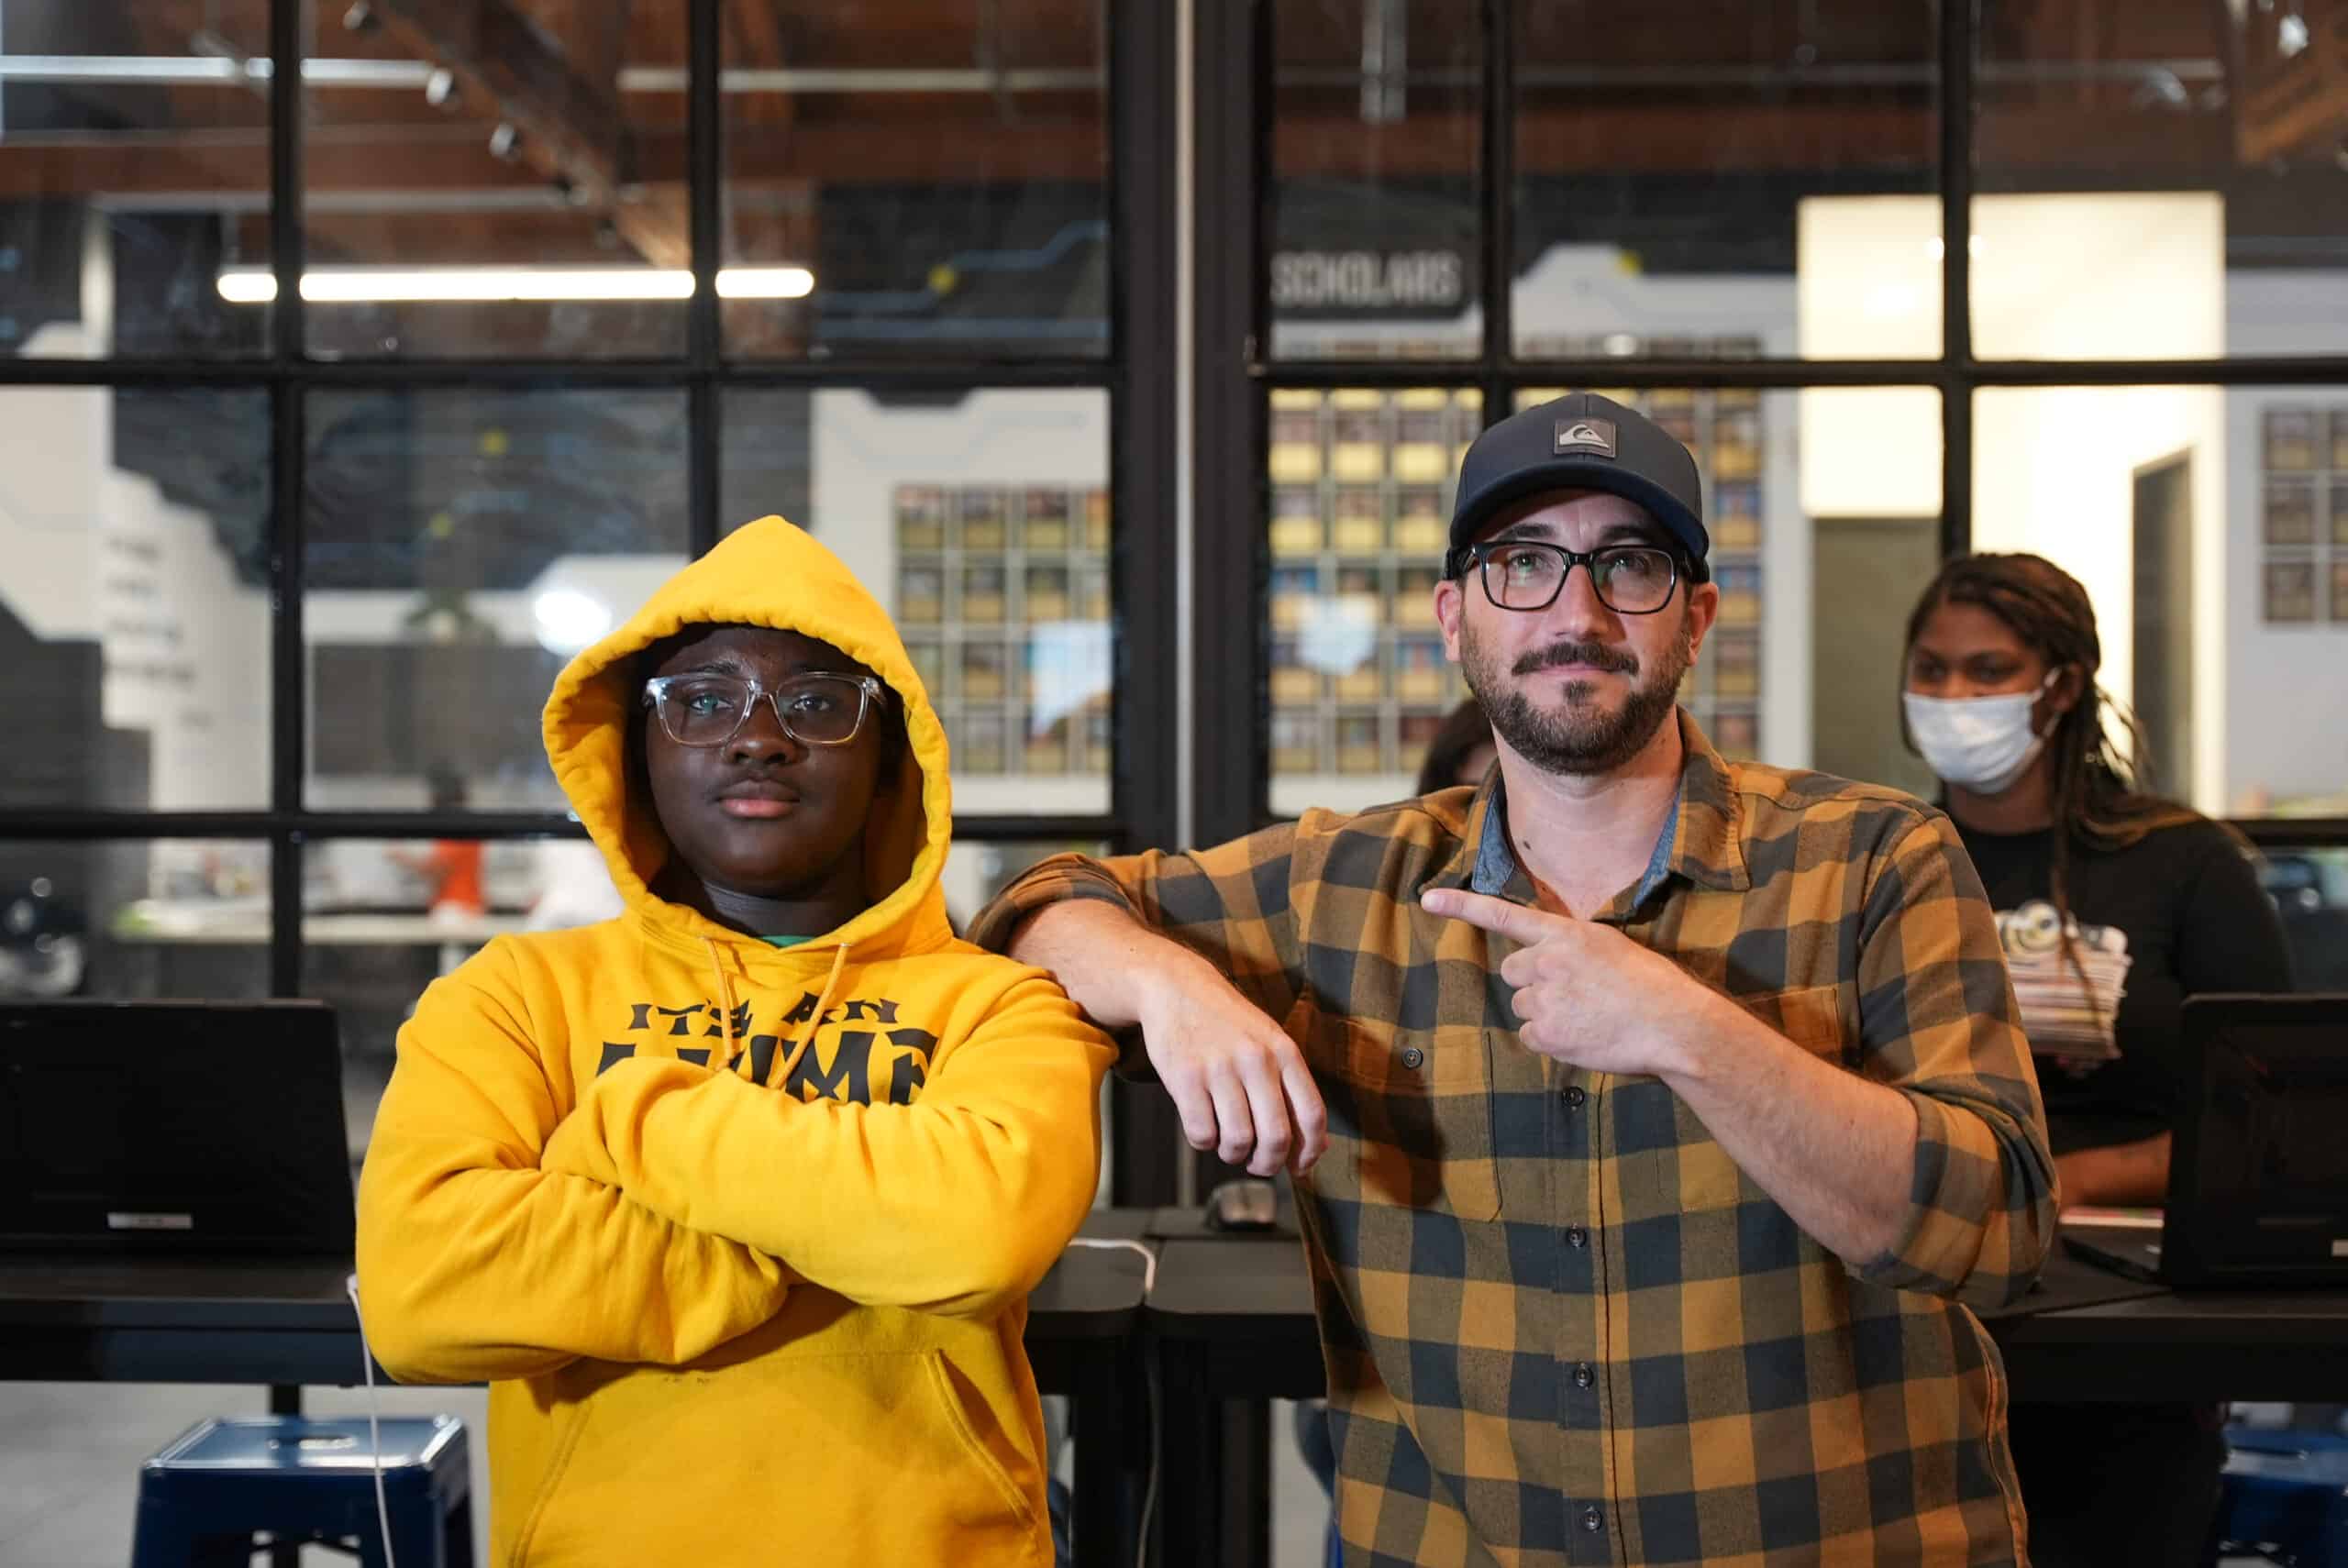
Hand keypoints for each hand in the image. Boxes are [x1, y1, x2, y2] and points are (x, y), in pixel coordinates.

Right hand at [1134, 952, 1328, 1176]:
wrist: (1176, 988)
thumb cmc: (1228, 1024)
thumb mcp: (1270, 1043)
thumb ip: (1292, 1089)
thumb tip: (1315, 1147)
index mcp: (1285, 1051)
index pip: (1312, 1114)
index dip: (1309, 1151)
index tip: (1299, 1167)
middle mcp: (1256, 1059)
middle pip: (1276, 1136)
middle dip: (1268, 1164)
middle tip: (1258, 1164)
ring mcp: (1219, 1068)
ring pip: (1237, 1141)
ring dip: (1233, 1154)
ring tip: (1228, 1145)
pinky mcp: (1185, 1077)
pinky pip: (1201, 1134)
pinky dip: (1205, 1142)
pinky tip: (1205, 1127)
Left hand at [1418, 888, 1722, 1078]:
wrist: (1673, 1025)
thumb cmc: (1652, 986)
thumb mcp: (1611, 947)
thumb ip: (1572, 948)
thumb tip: (1551, 962)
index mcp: (1565, 933)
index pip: (1503, 914)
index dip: (1462, 906)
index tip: (1427, 900)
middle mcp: (1547, 961)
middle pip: (1512, 970)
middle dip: (1533, 981)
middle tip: (1574, 992)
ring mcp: (1544, 998)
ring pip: (1522, 1005)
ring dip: (1545, 1012)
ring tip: (1587, 1016)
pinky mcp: (1547, 1033)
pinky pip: (1531, 1036)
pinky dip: (1551, 1040)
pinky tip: (1583, 1036)